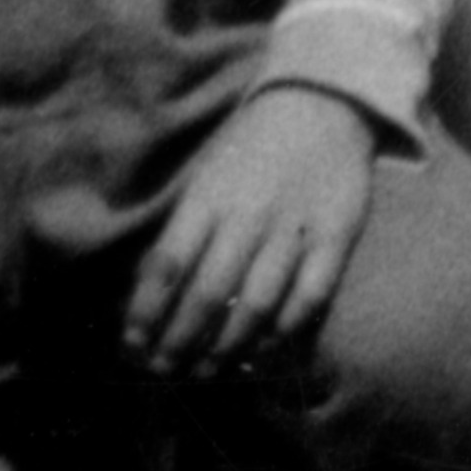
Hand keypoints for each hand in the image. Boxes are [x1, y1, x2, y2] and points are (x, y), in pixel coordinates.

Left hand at [123, 85, 376, 377]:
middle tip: (166, 369)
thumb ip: (185, 229)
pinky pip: (309, 296)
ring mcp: (294, 227)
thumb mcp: (207, 176)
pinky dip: (285, 329)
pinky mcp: (336, 235)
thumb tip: (148, 292)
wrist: (323, 101)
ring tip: (209, 369)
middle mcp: (248, 214)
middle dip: (181, 340)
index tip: (134, 343)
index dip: (147, 311)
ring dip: (228, 345)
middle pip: (207, 292)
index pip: (168, 265)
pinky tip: (264, 347)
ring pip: (256, 303)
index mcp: (208, 196)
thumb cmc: (253, 147)